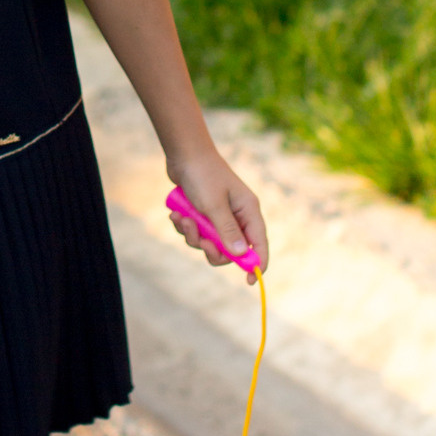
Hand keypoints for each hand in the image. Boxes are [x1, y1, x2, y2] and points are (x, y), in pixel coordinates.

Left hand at [166, 153, 268, 278]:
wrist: (183, 153)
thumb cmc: (202, 175)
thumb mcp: (214, 206)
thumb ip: (227, 231)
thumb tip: (241, 256)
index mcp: (248, 212)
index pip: (259, 244)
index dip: (256, 264)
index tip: (248, 282)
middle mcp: (237, 215)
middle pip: (230, 249)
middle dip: (211, 248)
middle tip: (199, 240)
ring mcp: (220, 214)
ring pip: (209, 242)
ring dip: (193, 235)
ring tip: (182, 219)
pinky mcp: (204, 212)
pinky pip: (196, 232)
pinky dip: (185, 227)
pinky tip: (175, 215)